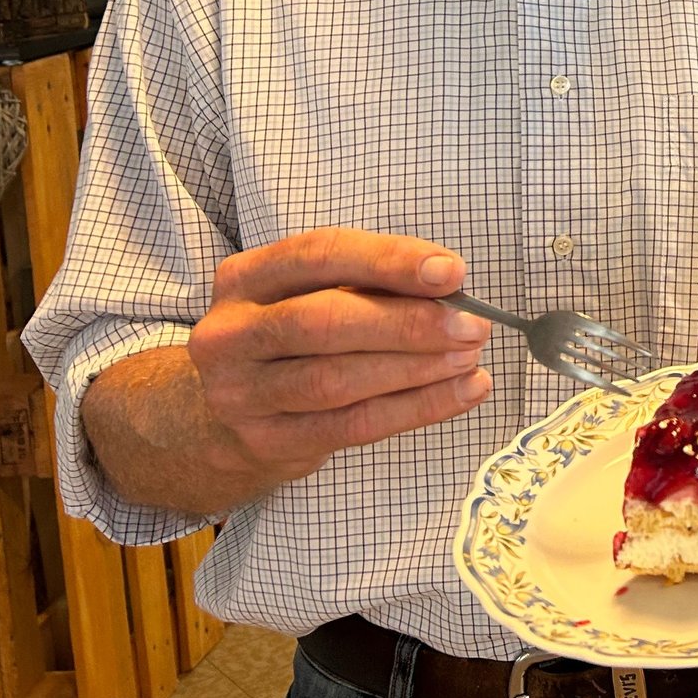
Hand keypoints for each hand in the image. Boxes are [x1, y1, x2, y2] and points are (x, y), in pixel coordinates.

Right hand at [187, 228, 491, 489]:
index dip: (389, 260)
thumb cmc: (293, 338)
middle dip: (408, 323)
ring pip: (337, 380)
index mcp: (245, 278)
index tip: (451, 272)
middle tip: (471, 326)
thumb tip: (448, 282)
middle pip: (325, 322)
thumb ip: (370, 283)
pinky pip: (353, 426)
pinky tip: (463, 392)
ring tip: (470, 358)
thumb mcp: (313, 294)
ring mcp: (241, 394)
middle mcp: (231, 334)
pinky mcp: (267, 441)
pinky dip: (418, 408)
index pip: (319, 255)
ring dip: (417, 368)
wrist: (226, 417)